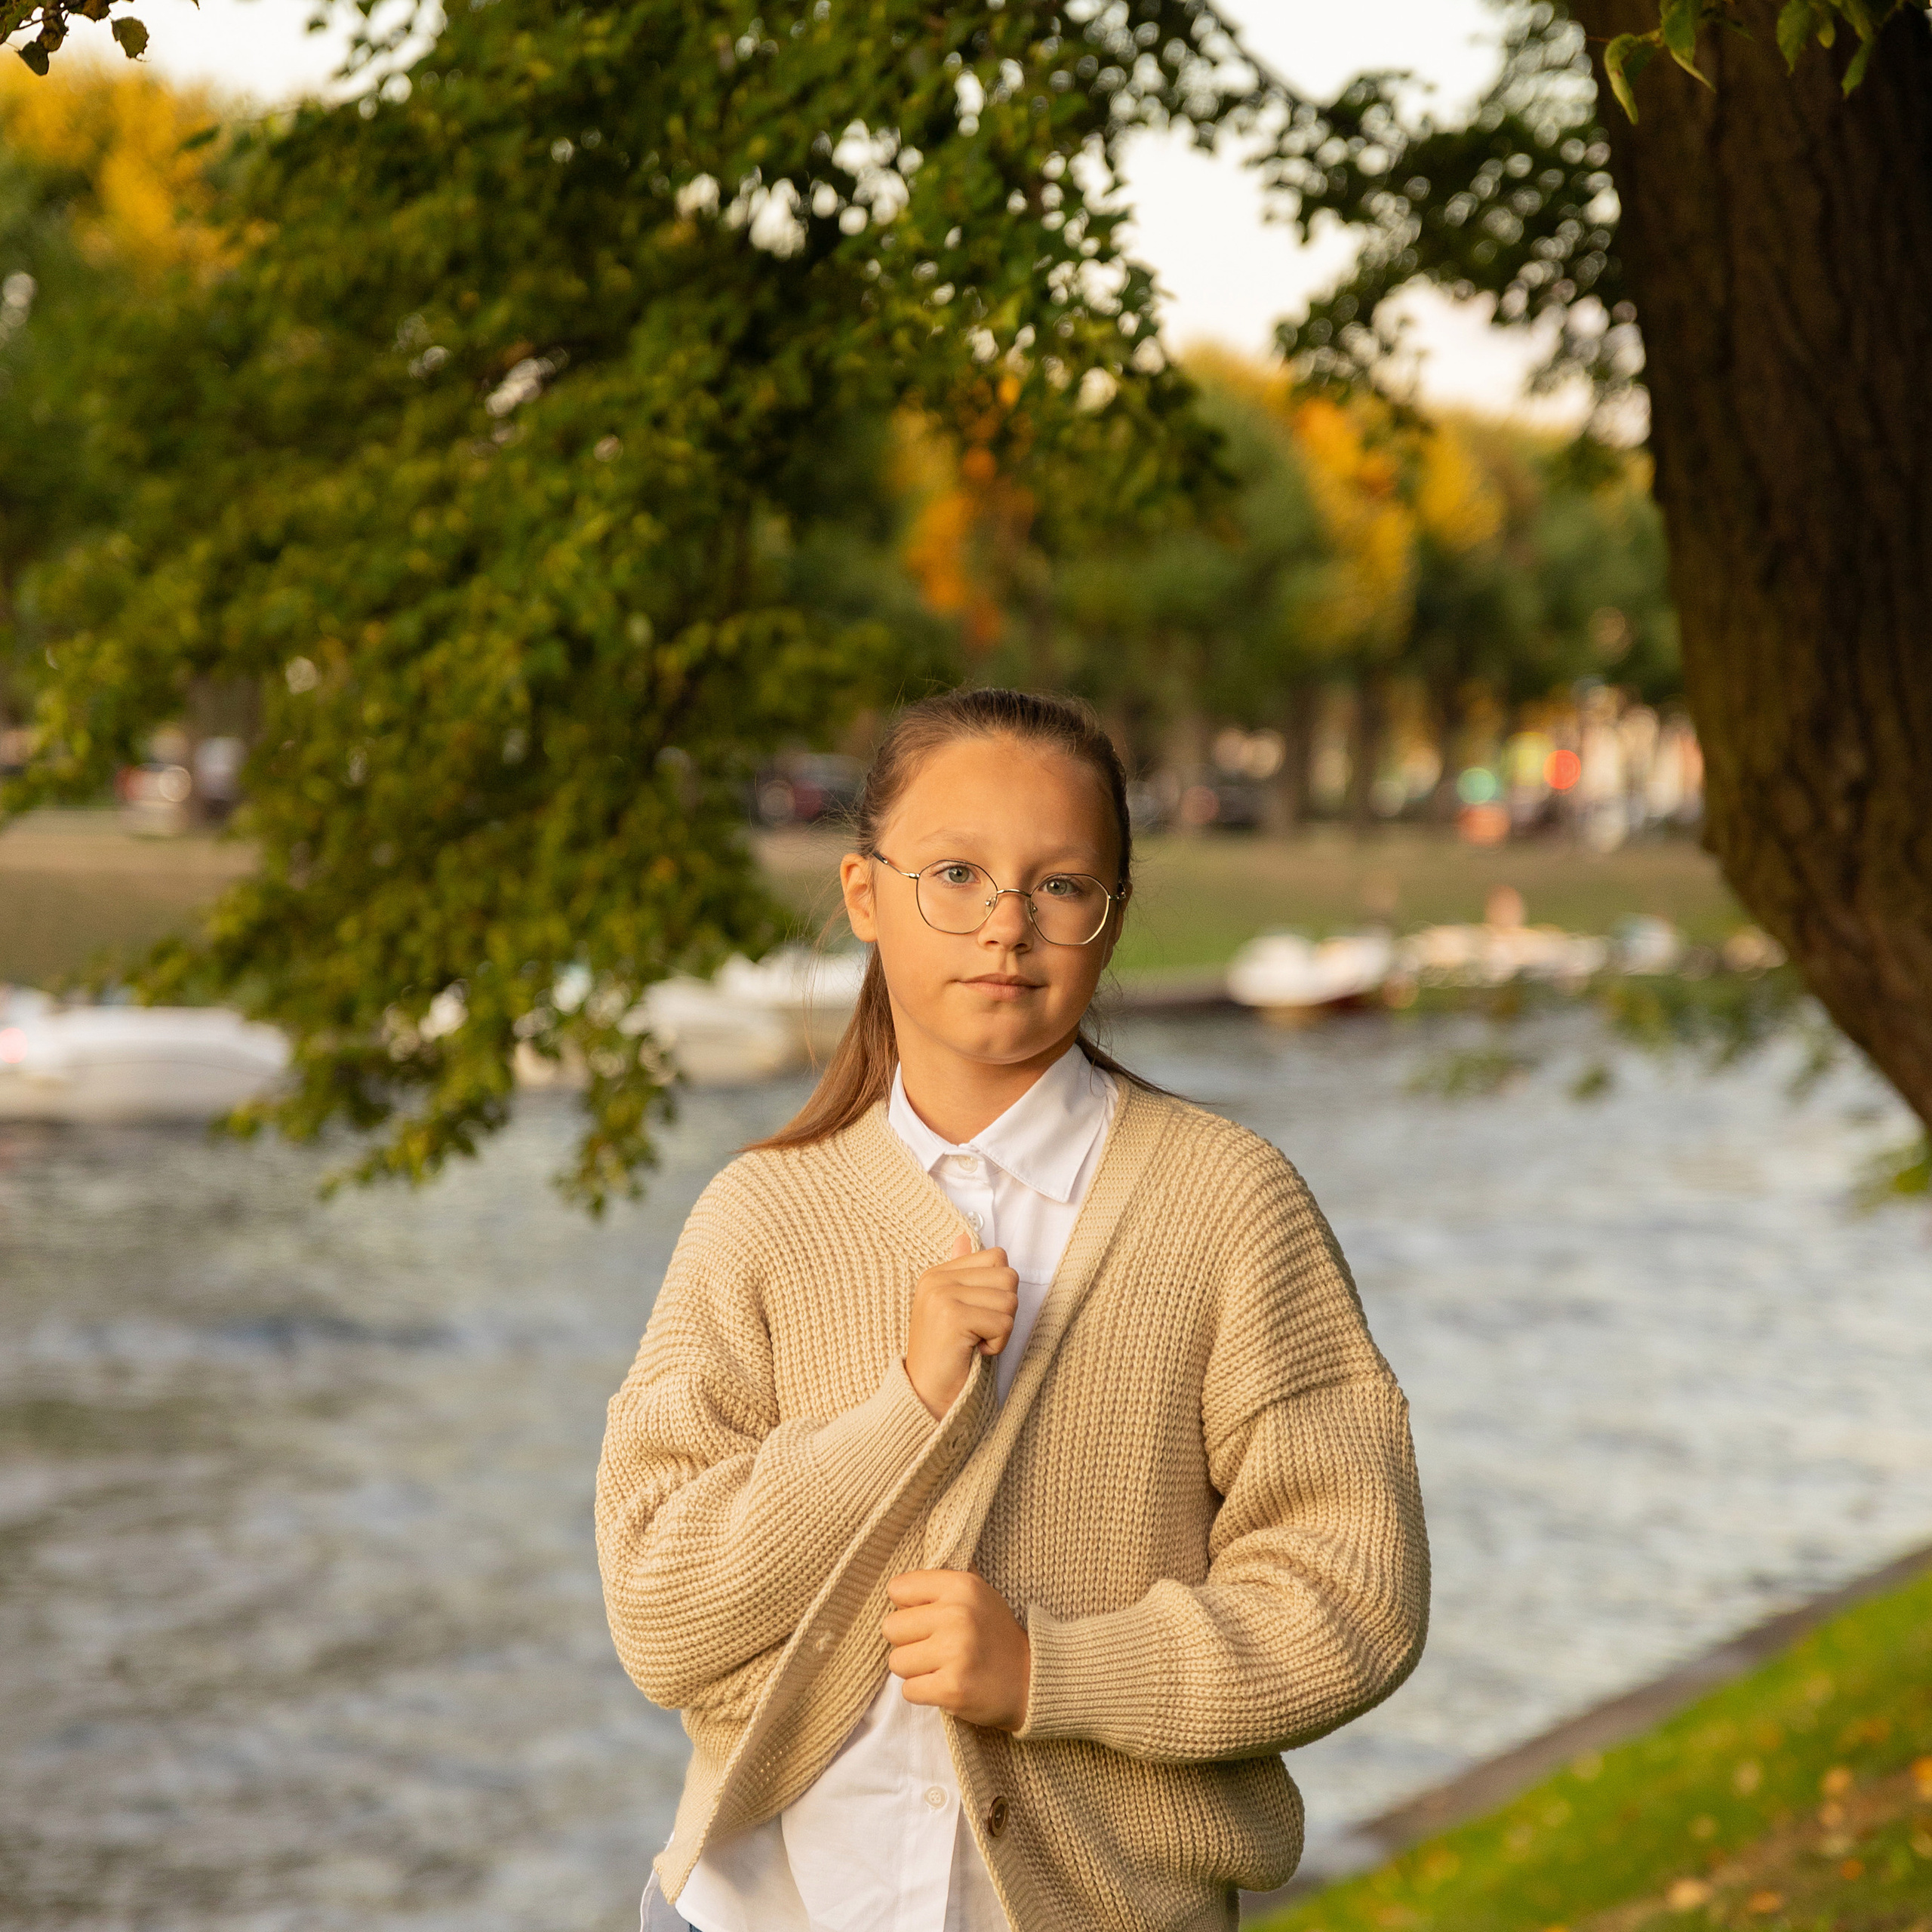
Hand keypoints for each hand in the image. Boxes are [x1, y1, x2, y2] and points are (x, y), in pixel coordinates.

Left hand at [883, 1569, 1030, 1731]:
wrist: (1031, 1678)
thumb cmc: (995, 1633)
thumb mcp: (979, 1592)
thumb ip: (946, 1575)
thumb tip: (917, 1553)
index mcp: (961, 1585)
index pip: (897, 1589)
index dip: (908, 1607)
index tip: (928, 1617)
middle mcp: (957, 1615)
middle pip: (891, 1628)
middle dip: (908, 1641)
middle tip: (935, 1647)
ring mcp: (955, 1653)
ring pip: (896, 1661)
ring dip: (915, 1669)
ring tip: (942, 1666)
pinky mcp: (952, 1689)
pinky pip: (908, 1690)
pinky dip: (923, 1692)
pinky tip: (946, 1685)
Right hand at [905, 1231, 1018, 1418]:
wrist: (925, 1396)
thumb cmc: (945, 1357)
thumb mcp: (952, 1308)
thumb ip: (961, 1272)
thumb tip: (963, 1237)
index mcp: (937, 1273)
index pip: (997, 1257)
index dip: (998, 1291)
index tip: (977, 1316)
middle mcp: (937, 1279)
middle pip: (1008, 1276)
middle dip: (1004, 1310)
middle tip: (978, 1332)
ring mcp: (943, 1296)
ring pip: (1010, 1300)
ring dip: (1001, 1330)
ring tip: (975, 1342)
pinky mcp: (953, 1317)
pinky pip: (1004, 1323)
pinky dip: (997, 1345)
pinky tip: (974, 1352)